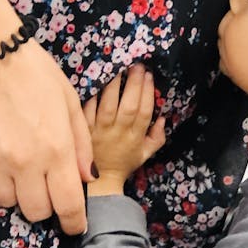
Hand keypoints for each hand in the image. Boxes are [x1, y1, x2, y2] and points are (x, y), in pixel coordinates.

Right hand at [0, 40, 94, 234]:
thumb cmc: (35, 74)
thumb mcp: (70, 103)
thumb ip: (81, 144)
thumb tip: (88, 178)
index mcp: (56, 150)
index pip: (68, 204)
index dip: (74, 222)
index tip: (74, 226)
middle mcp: (24, 162)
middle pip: (35, 212)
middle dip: (43, 206)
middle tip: (42, 187)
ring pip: (5, 202)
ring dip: (14, 191)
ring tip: (16, 166)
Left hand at [84, 64, 166, 195]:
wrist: (100, 181)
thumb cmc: (124, 163)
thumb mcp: (146, 154)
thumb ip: (157, 137)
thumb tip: (163, 118)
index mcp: (135, 137)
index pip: (144, 112)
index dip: (148, 93)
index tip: (149, 76)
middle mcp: (118, 132)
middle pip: (128, 106)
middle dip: (134, 84)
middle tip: (137, 66)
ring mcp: (100, 131)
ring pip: (107, 106)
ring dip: (113, 85)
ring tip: (118, 68)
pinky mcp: (84, 130)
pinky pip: (87, 111)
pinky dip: (92, 97)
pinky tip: (96, 82)